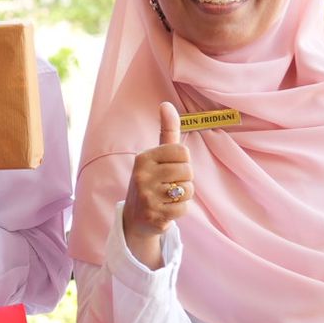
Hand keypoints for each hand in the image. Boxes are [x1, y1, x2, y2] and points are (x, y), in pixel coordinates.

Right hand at [121, 102, 190, 264]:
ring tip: (167, 198)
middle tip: (167, 186)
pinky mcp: (153, 215)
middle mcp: (142, 175)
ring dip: (183, 196)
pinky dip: (179, 211)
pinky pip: (184, 209)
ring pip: (188, 190)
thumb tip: (166, 104)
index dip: (183, 162)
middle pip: (188, 171)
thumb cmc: (152, 181)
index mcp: (143, 158)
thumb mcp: (156, 156)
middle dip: (184, 180)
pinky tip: (165, 210)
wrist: (135, 218)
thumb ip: (166, 131)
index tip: (169, 168)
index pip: (183, 152)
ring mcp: (146, 196)